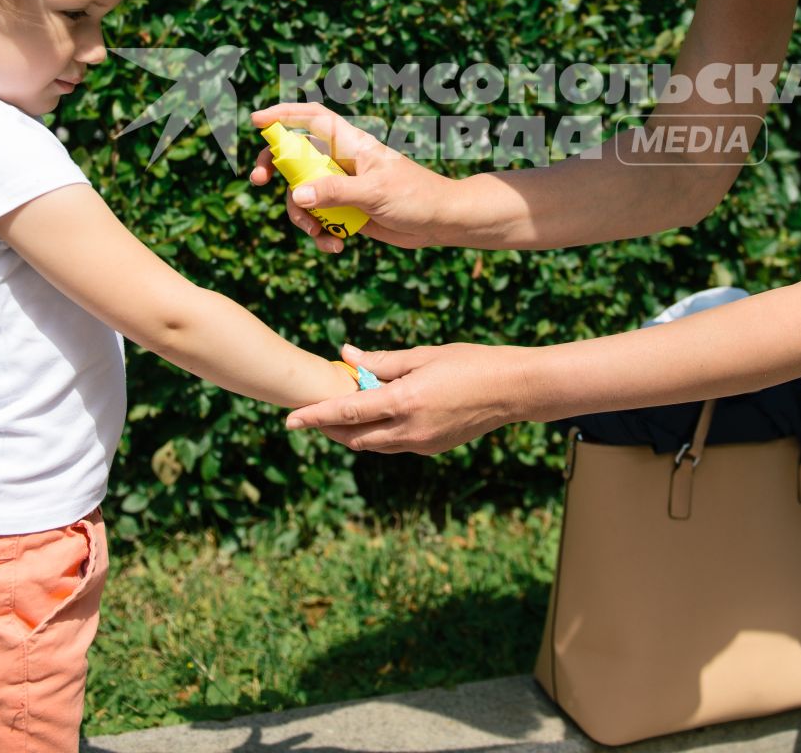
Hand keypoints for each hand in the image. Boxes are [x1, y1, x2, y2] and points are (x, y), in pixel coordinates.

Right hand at [248, 103, 454, 252]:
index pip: (313, 118)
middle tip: (257, 180)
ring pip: (301, 193)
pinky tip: (336, 246)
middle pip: (295, 156)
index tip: (257, 122)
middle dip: (274, 167)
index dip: (284, 114)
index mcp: (351, 145)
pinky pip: (318, 218)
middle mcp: (342, 162)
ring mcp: (341, 187)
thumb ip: (335, 193)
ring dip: (301, 215)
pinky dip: (319, 233)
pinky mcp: (346, 210)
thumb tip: (296, 195)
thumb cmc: (416, 196)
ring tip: (318, 232)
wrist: (440, 222)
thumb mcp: (374, 193)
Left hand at [285, 343, 532, 454]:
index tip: (289, 420)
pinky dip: (377, 434)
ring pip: (372, 445)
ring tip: (338, 416)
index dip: (314, 416)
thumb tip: (346, 353)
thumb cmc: (469, 363)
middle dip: (328, 429)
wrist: (512, 390)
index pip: (347, 413)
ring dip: (352, 433)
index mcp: (404, 402)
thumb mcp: (423, 355)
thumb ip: (381, 359)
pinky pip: (394, 445)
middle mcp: (409, 430)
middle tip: (309, 418)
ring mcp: (421, 443)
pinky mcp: (432, 448)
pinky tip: (375, 418)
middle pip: (353, 437)